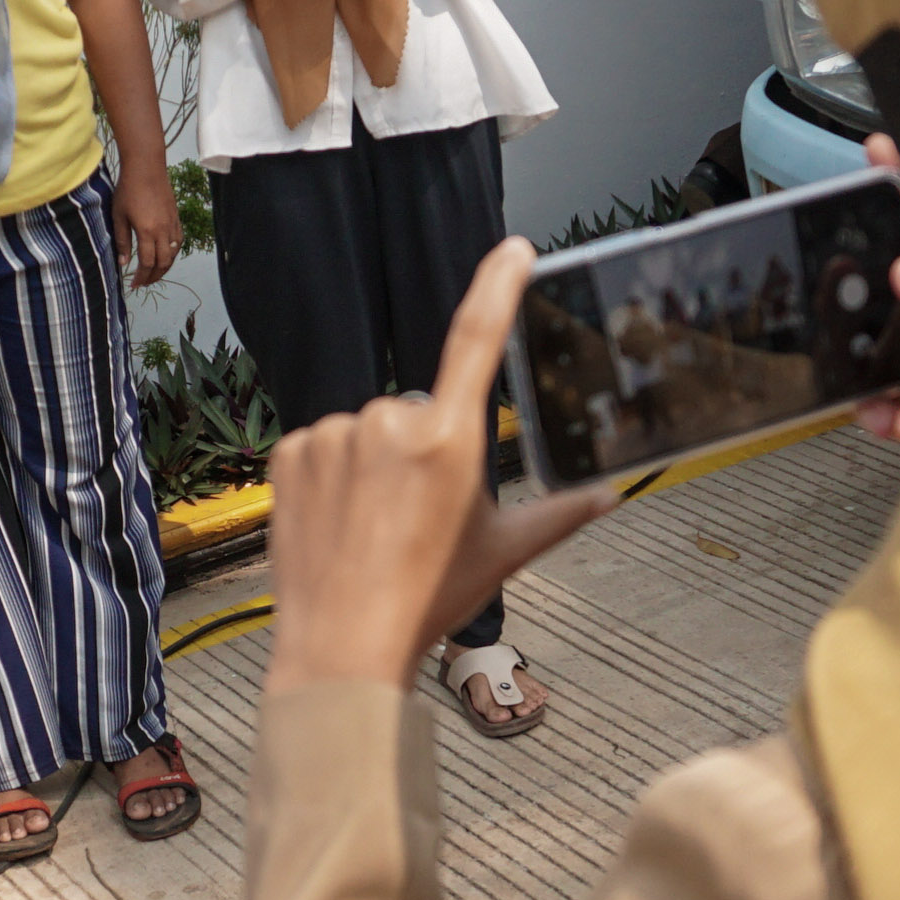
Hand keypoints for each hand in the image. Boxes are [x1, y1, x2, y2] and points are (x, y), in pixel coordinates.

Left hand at [111, 165, 179, 286]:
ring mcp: (172, 224)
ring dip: (164, 267)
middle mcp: (163, 231)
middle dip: (153, 277)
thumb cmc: (128, 190)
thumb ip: (122, 241)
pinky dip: (173, 253)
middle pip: (163, 263)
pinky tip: (166, 255)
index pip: (147, 263)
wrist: (146, 168)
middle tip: (143, 283)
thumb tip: (123, 263)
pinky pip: (179, 241)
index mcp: (147, 232)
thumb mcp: (119, 216)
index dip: (141, 277)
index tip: (134, 285)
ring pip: (173, 254)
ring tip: (154, 273)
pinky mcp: (176, 218)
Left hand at [264, 239, 612, 691]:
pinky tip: (337, 523)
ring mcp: (334, 434)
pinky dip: (331, 476)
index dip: (498, 286)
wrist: (340, 648)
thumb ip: (560, 515)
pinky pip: (324, 446)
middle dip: (420, 454)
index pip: (478, 339)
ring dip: (372, 467)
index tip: (513, 250)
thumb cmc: (426, 602)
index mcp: (450, 440)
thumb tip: (609, 498)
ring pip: (367, 433)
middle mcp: (390, 422)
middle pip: (418, 415)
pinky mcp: (290, 451)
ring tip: (371, 531)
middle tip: (414, 522)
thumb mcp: (503, 553)